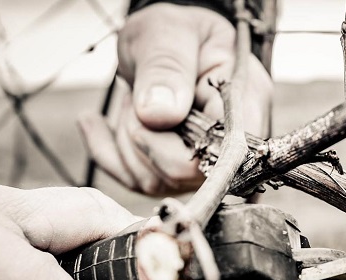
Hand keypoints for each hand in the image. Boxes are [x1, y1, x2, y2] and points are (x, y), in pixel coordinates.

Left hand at [78, 4, 271, 194]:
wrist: (160, 42)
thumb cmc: (172, 33)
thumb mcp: (166, 32)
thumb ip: (166, 67)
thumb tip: (160, 114)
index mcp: (245, 100)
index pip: (223, 153)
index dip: (178, 146)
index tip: (147, 111)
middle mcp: (231, 140)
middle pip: (185, 174)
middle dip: (144, 137)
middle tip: (138, 99)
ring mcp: (205, 162)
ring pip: (157, 182)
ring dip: (126, 142)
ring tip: (132, 102)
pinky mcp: (177, 174)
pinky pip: (137, 182)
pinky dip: (110, 153)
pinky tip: (100, 125)